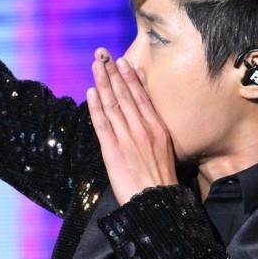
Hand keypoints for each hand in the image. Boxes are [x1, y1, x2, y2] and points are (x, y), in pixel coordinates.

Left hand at [87, 47, 178, 205]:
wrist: (156, 204)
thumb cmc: (161, 182)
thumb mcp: (166, 151)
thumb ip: (154, 132)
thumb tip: (146, 117)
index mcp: (157, 128)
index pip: (141, 97)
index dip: (130, 77)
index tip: (123, 61)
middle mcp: (143, 129)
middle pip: (125, 95)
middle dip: (113, 73)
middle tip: (103, 54)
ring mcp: (127, 138)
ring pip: (113, 105)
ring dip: (103, 83)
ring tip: (96, 65)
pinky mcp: (112, 151)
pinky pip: (102, 124)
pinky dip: (96, 106)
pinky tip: (91, 92)